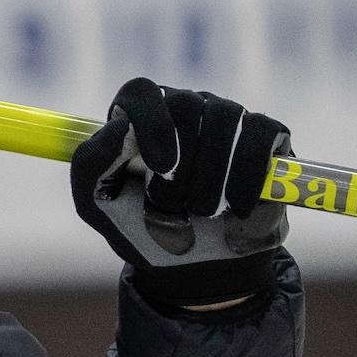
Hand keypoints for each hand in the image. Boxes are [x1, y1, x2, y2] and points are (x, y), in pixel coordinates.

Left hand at [71, 78, 290, 307]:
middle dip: (181, 162)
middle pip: (185, 103)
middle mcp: (183, 109)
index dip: (151, 122)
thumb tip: (119, 128)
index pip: (141, 91)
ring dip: (212, 174)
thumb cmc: (140, 228)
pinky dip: (249, 173)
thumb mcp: (98, 204)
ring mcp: (226, 118)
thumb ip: (91, 165)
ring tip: (203, 211)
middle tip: (174, 205)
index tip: (159, 166)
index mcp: (138, 119)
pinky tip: (239, 204)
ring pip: (225, 117)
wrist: (194, 265)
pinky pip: (263, 132)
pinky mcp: (265, 135)